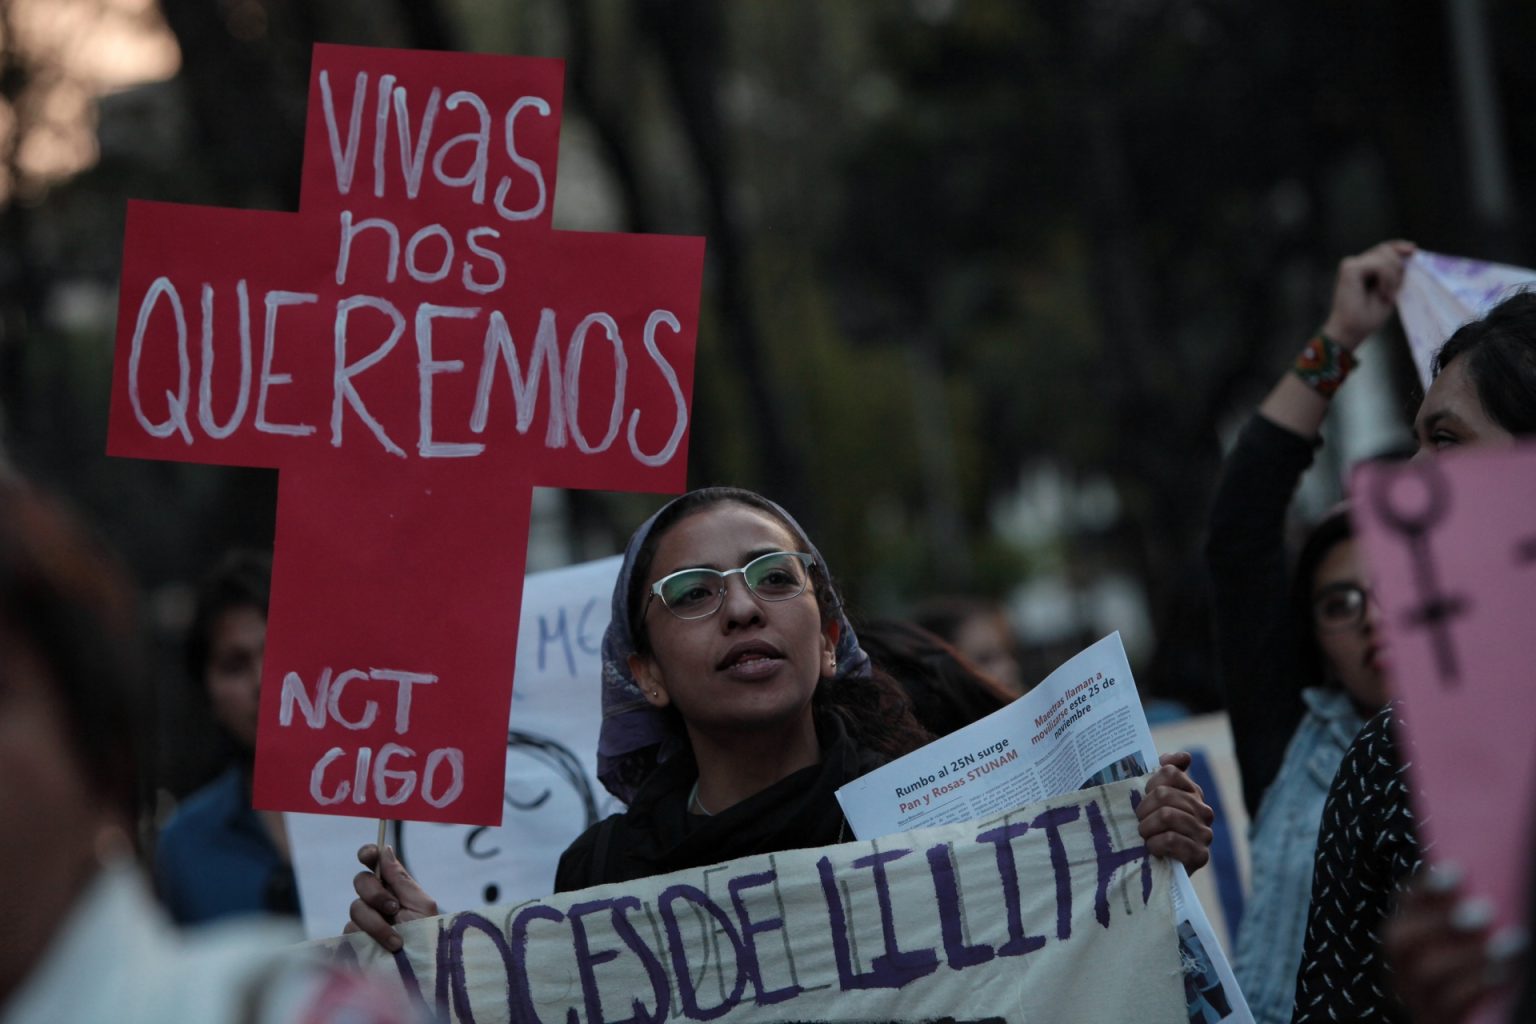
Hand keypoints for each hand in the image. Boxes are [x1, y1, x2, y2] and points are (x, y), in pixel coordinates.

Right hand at [343, 843, 439, 951]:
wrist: (419, 968)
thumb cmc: (425, 935)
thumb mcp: (421, 905)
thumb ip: (401, 879)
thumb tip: (386, 850)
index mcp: (394, 886)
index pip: (374, 862)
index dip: (368, 854)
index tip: (368, 855)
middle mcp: (376, 900)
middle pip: (361, 881)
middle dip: (376, 893)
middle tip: (393, 908)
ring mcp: (363, 919)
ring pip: (355, 907)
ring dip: (377, 923)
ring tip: (397, 941)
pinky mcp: (354, 939)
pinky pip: (349, 929)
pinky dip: (369, 937)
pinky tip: (383, 948)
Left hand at [1136, 752, 1213, 871]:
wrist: (1155, 869)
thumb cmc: (1150, 829)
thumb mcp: (1152, 800)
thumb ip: (1166, 772)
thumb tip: (1184, 757)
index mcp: (1192, 793)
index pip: (1169, 772)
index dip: (1149, 784)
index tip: (1145, 798)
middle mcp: (1203, 811)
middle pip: (1164, 795)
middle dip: (1143, 810)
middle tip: (1139, 822)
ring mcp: (1204, 834)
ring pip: (1167, 815)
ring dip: (1147, 828)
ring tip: (1144, 835)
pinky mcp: (1200, 856)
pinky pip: (1170, 840)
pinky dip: (1154, 844)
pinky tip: (1152, 848)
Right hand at [1320, 239, 1415, 347]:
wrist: (1351, 330)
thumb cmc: (1368, 316)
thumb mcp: (1390, 290)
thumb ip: (1396, 271)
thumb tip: (1410, 251)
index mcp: (1363, 267)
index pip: (1384, 249)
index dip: (1399, 246)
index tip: (1414, 250)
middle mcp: (1355, 263)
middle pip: (1385, 249)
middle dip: (1398, 266)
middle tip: (1393, 291)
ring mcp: (1350, 264)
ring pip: (1384, 255)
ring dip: (1393, 276)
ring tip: (1387, 295)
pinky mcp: (1349, 268)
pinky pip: (1379, 265)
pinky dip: (1386, 278)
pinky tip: (1382, 293)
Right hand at [1384, 864, 1526, 1023]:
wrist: (1483, 1020)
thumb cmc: (1479, 976)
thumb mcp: (1469, 943)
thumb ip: (1471, 917)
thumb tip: (1489, 890)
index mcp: (1409, 941)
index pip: (1405, 906)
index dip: (1426, 887)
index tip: (1458, 869)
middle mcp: (1403, 969)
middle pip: (1398, 939)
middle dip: (1438, 920)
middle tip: (1484, 910)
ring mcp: (1417, 999)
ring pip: (1425, 972)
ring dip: (1469, 954)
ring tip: (1509, 943)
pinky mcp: (1435, 1021)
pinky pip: (1447, 1005)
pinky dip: (1476, 984)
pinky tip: (1504, 973)